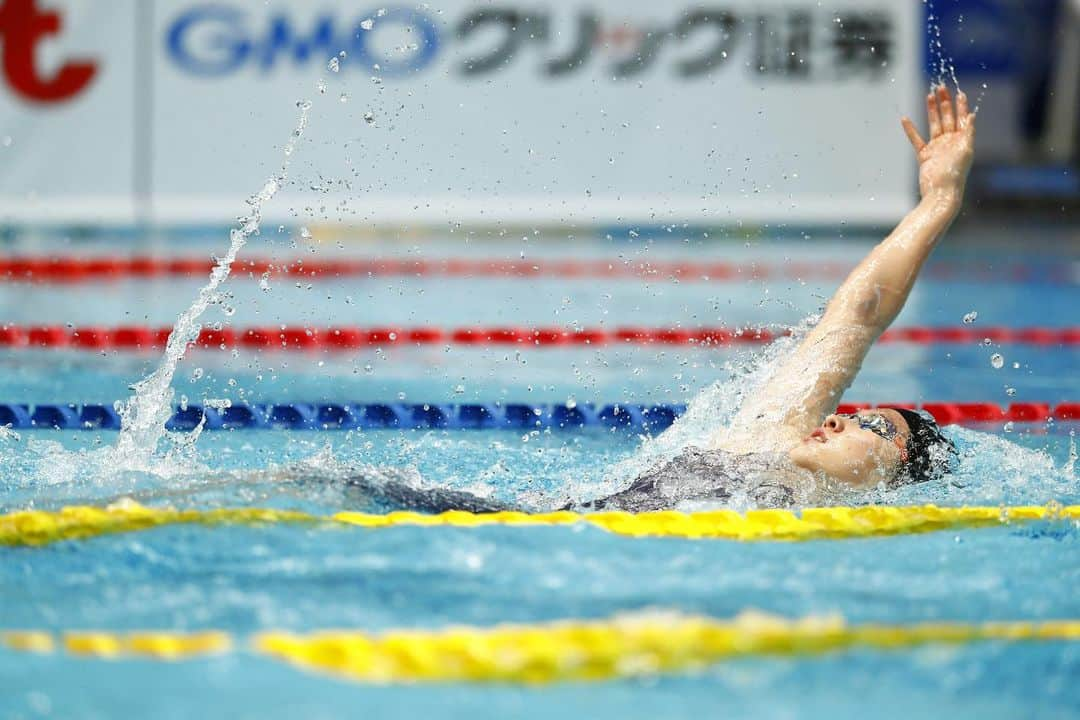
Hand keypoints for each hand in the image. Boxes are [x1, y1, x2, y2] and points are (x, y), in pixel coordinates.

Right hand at [901, 85, 974, 203]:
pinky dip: (910, 130)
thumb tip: (972, 115)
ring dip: (931, 110)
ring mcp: (937, 148)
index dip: (961, 105)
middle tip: (941, 88)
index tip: (959, 92)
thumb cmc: (955, 173)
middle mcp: (950, 142)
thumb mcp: (965, 150)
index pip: (962, 118)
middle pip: (947, 117)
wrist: (940, 192)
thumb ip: (968, 132)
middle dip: (945, 102)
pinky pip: (916, 139)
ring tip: (929, 95)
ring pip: (934, 124)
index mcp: (962, 140)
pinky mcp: (924, 155)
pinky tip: (905, 119)